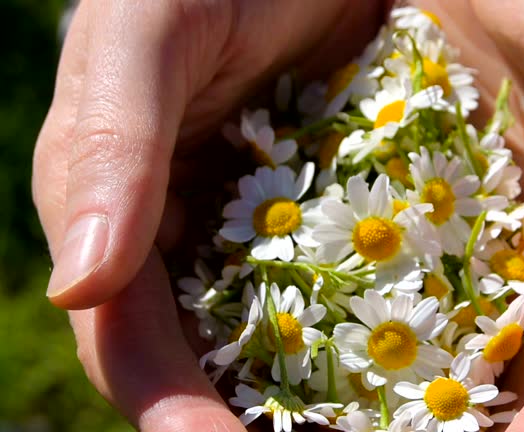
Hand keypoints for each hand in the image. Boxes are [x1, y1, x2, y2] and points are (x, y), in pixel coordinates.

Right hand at [33, 0, 388, 428]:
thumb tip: (76, 285)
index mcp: (121, 218)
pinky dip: (377, 335)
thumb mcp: (144, 38)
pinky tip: (422, 366)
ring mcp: (266, 239)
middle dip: (253, 425)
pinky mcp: (334, 221)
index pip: (132, 339)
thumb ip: (108, 148)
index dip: (169, 407)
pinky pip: (353, 293)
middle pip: (211, 361)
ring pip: (285, 344)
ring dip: (326, 404)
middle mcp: (191, 244)